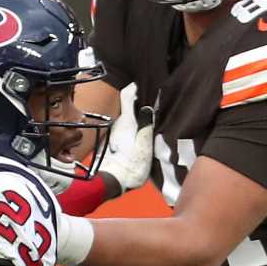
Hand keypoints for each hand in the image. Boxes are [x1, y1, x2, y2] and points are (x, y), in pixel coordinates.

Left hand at [95, 82, 155, 196]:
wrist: (113, 182)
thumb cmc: (130, 166)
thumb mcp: (143, 146)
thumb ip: (146, 125)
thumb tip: (150, 106)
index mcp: (125, 121)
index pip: (128, 95)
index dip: (136, 86)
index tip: (146, 83)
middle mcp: (118, 122)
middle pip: (127, 103)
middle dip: (138, 98)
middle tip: (153, 95)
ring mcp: (115, 130)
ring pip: (126, 113)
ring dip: (136, 110)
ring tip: (151, 110)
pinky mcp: (114, 139)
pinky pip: (125, 124)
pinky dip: (133, 121)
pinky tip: (142, 126)